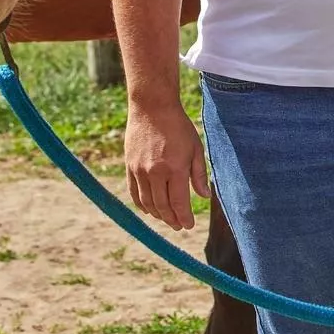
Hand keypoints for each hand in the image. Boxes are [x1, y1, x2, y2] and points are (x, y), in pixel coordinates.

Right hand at [124, 96, 209, 230]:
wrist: (152, 107)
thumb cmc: (178, 126)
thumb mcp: (195, 148)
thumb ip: (199, 174)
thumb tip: (204, 197)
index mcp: (175, 168)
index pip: (178, 203)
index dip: (184, 217)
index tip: (189, 225)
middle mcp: (155, 172)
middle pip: (162, 206)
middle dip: (172, 219)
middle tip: (178, 226)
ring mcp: (139, 170)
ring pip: (147, 203)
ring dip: (158, 215)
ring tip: (167, 218)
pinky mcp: (129, 166)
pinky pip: (134, 193)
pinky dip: (141, 205)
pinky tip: (150, 209)